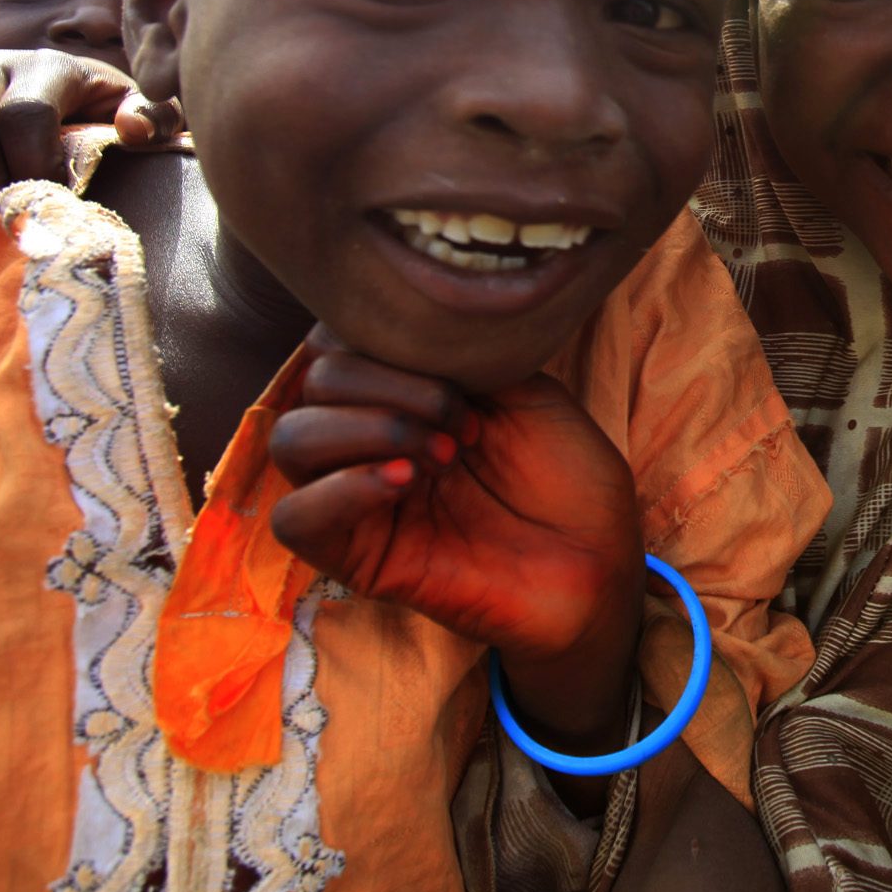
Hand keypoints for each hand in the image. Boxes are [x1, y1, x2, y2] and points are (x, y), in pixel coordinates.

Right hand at [0, 48, 181, 203]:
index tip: (60, 197)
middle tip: (24, 211)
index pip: (25, 114)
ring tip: (4, 208)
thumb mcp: (141, 112)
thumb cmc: (112, 115)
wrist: (79, 108)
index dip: (36, 164)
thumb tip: (134, 129)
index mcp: (48, 66)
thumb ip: (154, 117)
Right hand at [269, 331, 641, 664]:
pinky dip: (341, 488)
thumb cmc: (572, 480)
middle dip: (391, 383)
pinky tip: (406, 480)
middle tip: (463, 420)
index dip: (379, 332)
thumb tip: (407, 328)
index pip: (338, 343)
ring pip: (290, 440)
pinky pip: (295, 519)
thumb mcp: (529, 392)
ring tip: (444, 453)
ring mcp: (361, 499)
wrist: (601, 563)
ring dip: (369, 428)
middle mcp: (372, 442)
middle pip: (315, 381)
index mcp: (406, 396)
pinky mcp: (359, 558)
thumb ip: (463, 359)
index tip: (451, 356)